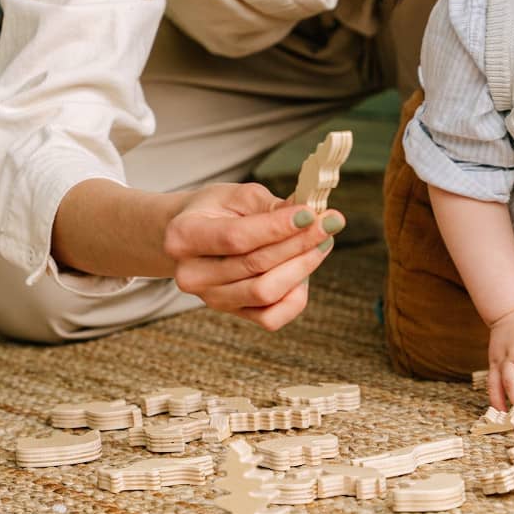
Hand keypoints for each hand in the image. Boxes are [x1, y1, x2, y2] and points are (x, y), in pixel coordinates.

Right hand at [163, 182, 340, 330]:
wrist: (190, 237)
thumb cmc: (214, 210)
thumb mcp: (236, 196)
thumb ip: (270, 206)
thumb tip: (310, 215)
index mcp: (183, 236)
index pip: (237, 237)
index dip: (278, 227)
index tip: (311, 213)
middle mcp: (191, 274)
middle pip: (256, 265)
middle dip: (300, 243)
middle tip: (330, 223)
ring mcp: (211, 299)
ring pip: (266, 292)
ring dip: (302, 266)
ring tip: (322, 242)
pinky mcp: (232, 314)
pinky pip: (271, 317)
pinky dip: (295, 296)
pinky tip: (305, 269)